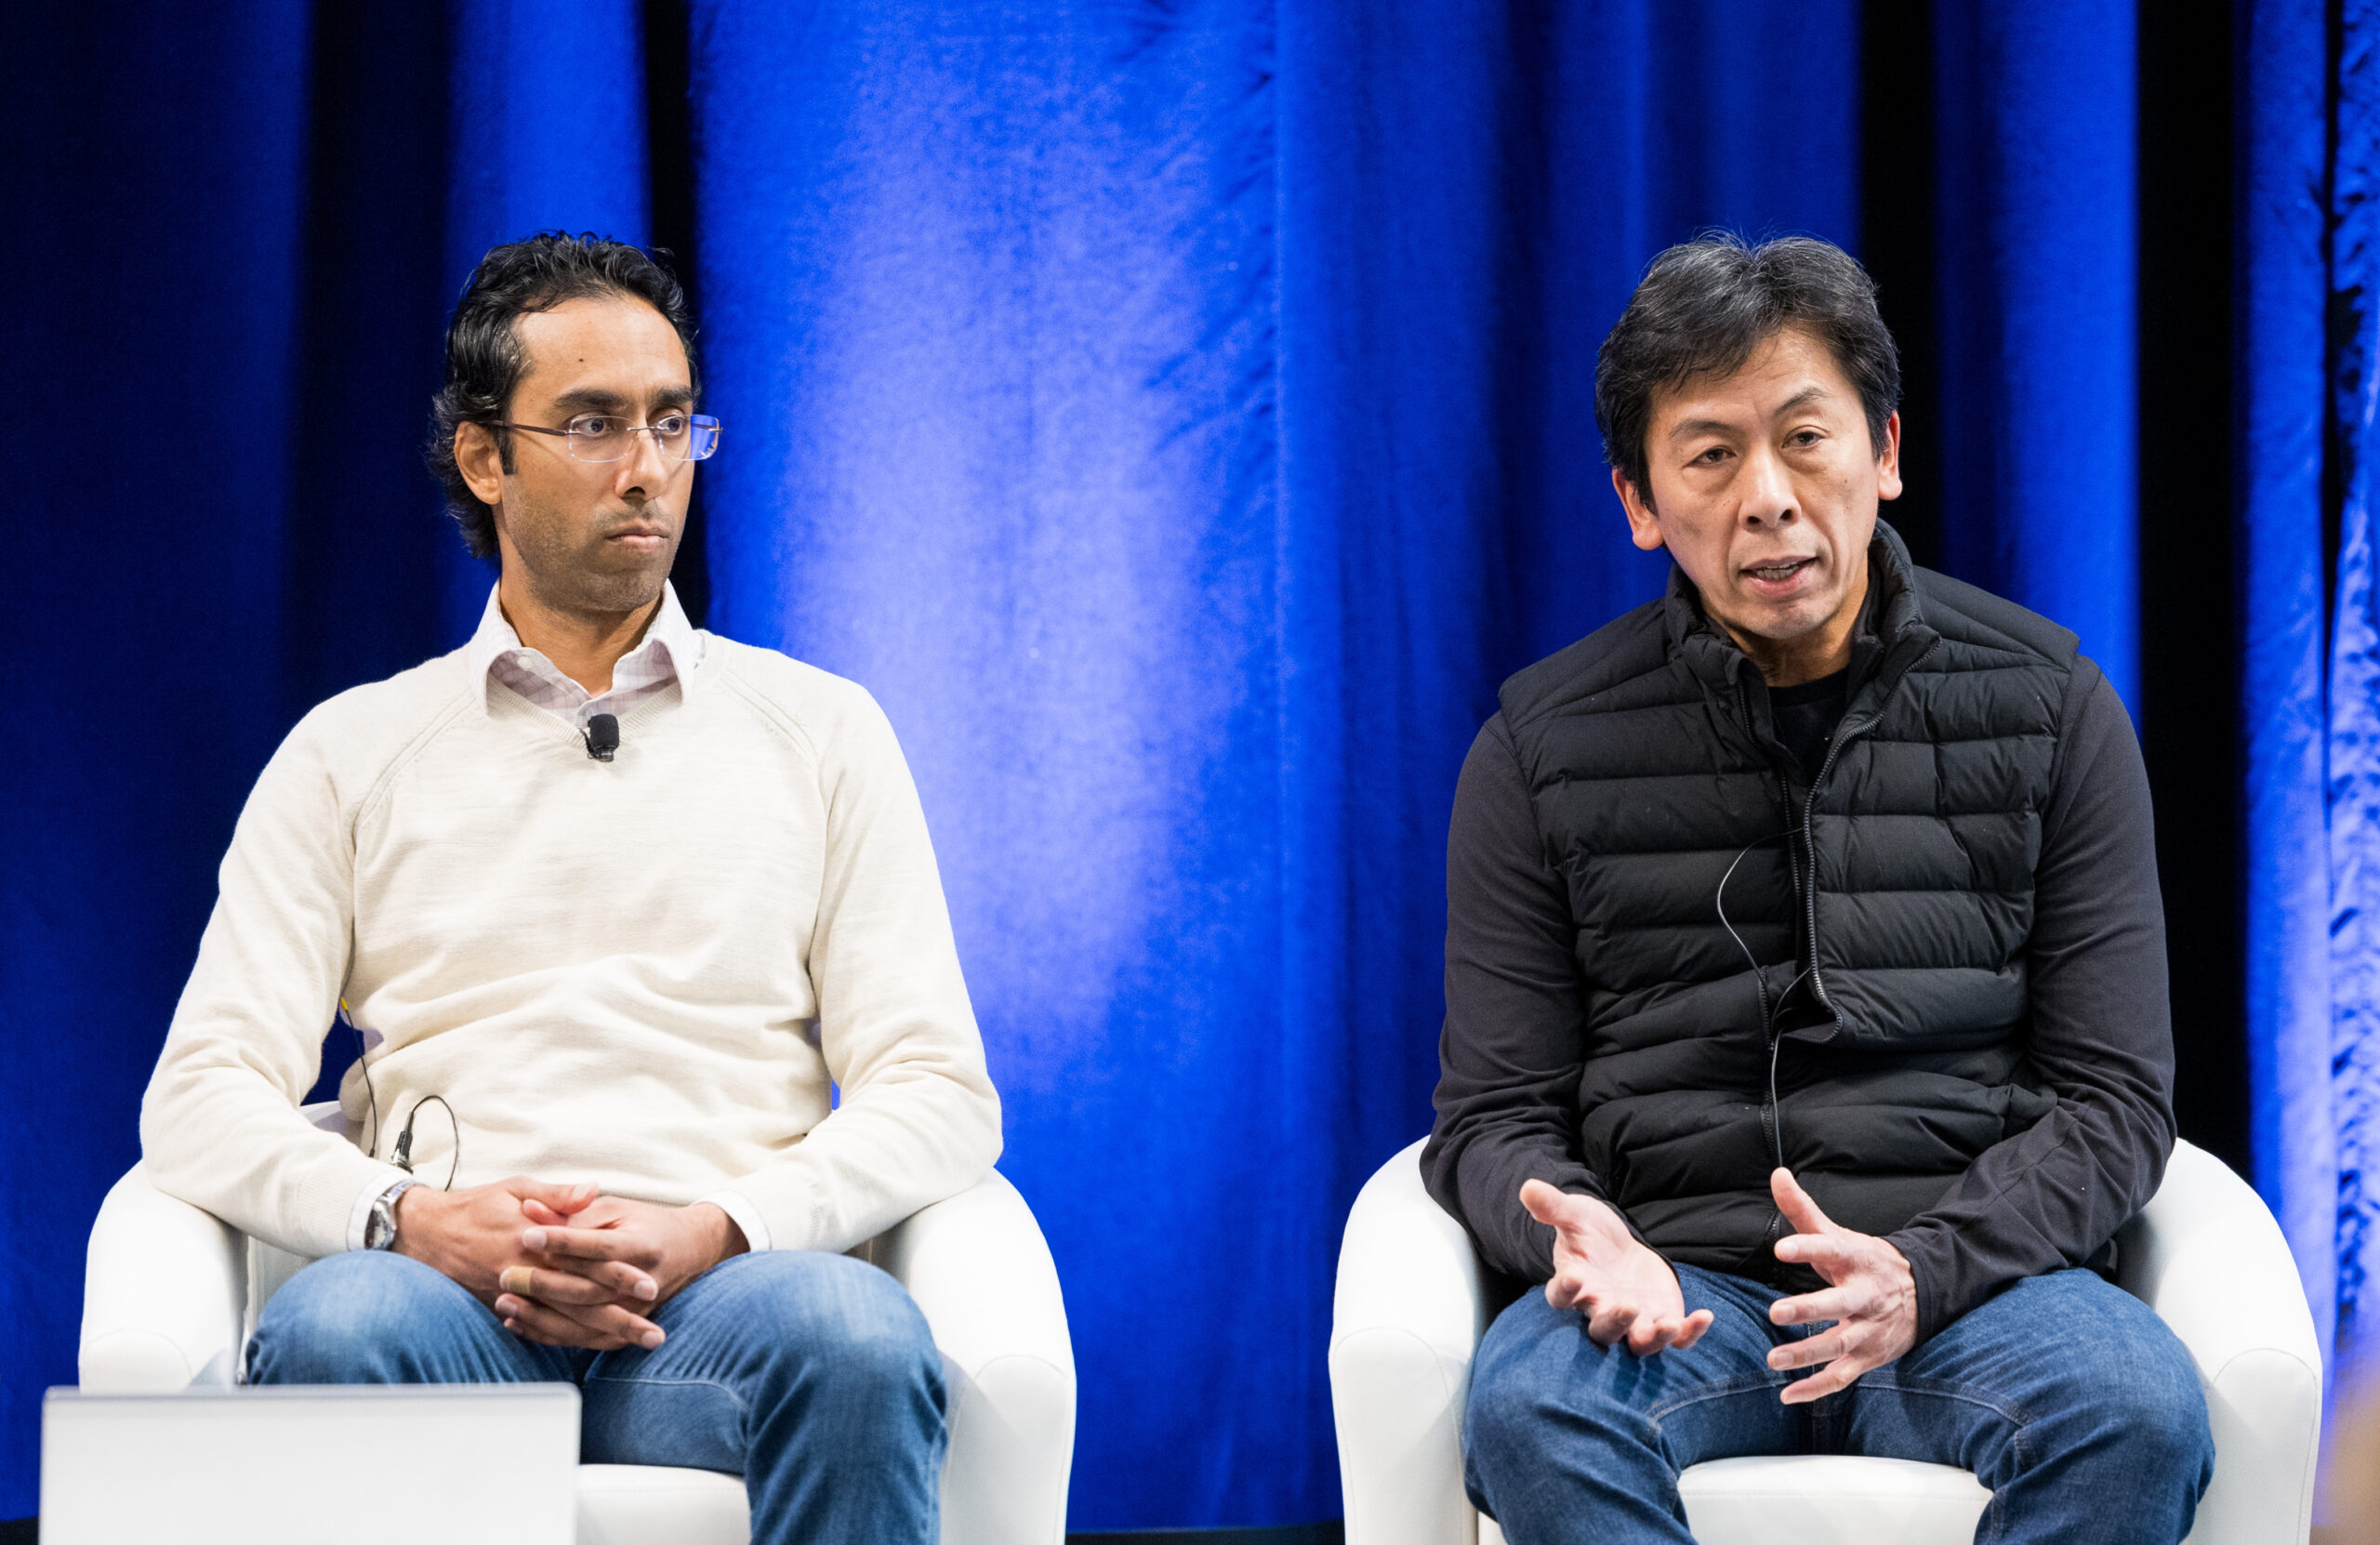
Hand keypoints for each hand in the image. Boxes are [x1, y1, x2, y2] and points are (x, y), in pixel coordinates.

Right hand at [394, 1177, 668, 1350]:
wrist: (425, 1234)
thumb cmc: (476, 1206)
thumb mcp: (516, 1187)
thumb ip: (558, 1195)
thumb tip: (593, 1190)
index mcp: (533, 1241)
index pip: (584, 1261)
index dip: (617, 1274)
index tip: (648, 1283)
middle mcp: (525, 1274)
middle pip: (581, 1302)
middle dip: (619, 1317)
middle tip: (655, 1332)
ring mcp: (513, 1296)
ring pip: (565, 1323)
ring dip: (604, 1336)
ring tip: (639, 1345)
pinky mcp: (503, 1309)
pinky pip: (542, 1330)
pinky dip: (571, 1340)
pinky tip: (599, 1346)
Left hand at [493, 1195, 747, 1348]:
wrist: (688, 1249)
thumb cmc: (644, 1223)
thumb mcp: (613, 1208)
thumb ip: (572, 1211)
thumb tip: (529, 1207)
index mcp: (642, 1245)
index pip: (597, 1246)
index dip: (562, 1241)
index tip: (526, 1235)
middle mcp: (643, 1281)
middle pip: (588, 1289)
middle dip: (544, 1284)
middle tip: (505, 1275)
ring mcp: (638, 1309)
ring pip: (584, 1320)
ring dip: (540, 1315)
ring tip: (505, 1303)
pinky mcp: (628, 1325)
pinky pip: (585, 1338)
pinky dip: (549, 1334)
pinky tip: (519, 1324)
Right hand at [1520, 1179, 1713, 1353]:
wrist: (1618, 1249)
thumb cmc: (1590, 1234)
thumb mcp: (1575, 1214)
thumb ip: (1553, 1207)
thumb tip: (1528, 1187)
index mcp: (1574, 1286)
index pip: (1561, 1296)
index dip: (1565, 1291)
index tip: (1574, 1276)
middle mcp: (1600, 1311)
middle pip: (1602, 1330)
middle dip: (1615, 1321)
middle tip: (1627, 1305)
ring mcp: (1633, 1321)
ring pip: (1639, 1343)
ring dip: (1653, 1338)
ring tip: (1669, 1323)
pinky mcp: (1660, 1321)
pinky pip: (1676, 1339)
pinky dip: (1689, 1334)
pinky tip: (1705, 1316)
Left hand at [1765, 1168, 1916, 1402]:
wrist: (1921, 1294)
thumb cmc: (1865, 1262)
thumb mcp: (1838, 1235)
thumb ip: (1802, 1210)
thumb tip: (1777, 1173)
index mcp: (1857, 1261)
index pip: (1832, 1251)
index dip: (1807, 1248)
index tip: (1780, 1248)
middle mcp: (1866, 1297)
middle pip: (1839, 1305)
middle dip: (1809, 1310)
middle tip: (1775, 1312)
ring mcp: (1869, 1330)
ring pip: (1840, 1345)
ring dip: (1807, 1355)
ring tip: (1773, 1359)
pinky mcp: (1869, 1357)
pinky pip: (1842, 1377)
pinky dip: (1817, 1389)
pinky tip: (1787, 1394)